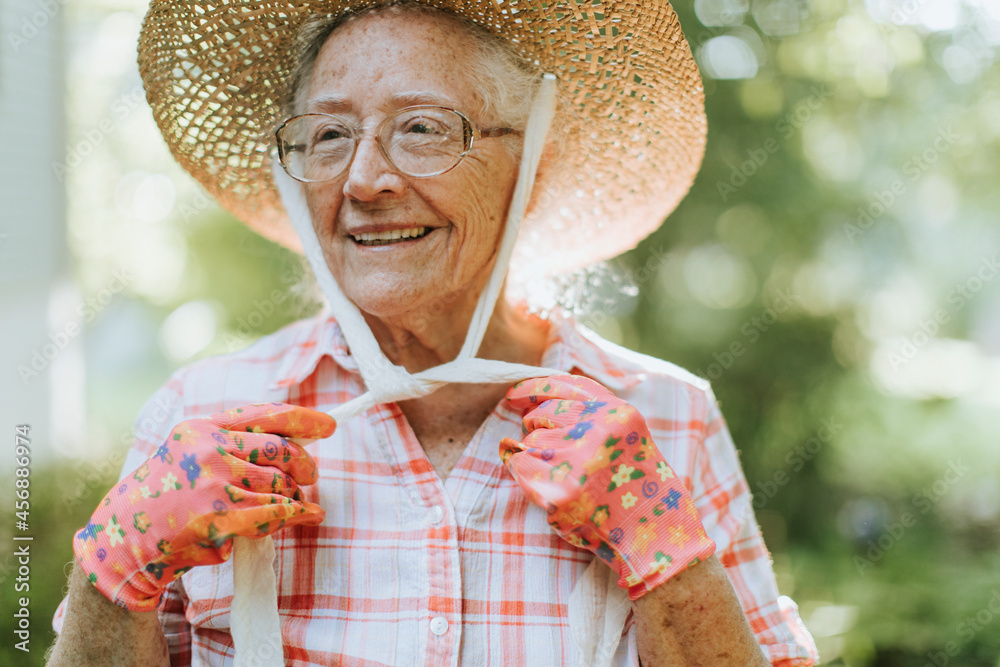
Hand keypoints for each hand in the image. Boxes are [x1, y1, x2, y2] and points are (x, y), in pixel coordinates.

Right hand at [73, 402, 335, 610]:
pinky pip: (273, 513)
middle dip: (304, 466)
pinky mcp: (216, 518)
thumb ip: (235, 445)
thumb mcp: (190, 454)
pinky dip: (295, 516)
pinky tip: (306, 517)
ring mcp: (212, 484)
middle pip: (281, 451)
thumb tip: (294, 446)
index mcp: (202, 428)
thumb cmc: (165, 497)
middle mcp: (208, 450)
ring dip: (292, 498)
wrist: (122, 539)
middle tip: (309, 477)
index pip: (265, 415)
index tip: (329, 426)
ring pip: (279, 486)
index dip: (303, 419)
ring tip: (290, 505)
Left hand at [500, 375, 714, 598]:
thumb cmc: (637, 485)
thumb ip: (588, 414)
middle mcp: (597, 430)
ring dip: (537, 460)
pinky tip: (554, 492)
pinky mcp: (557, 490)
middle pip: (541, 416)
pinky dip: (527, 479)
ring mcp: (575, 460)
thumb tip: (527, 407)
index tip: (512, 395)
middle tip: (564, 461)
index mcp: (617, 414)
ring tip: (569, 481)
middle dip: (541, 434)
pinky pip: (520, 468)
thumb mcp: (626, 436)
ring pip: (529, 443)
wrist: (654, 536)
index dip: (533, 389)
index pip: (565, 387)